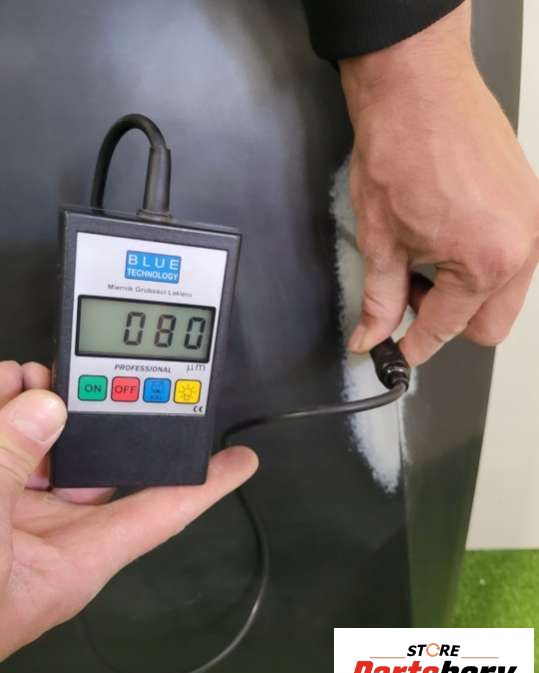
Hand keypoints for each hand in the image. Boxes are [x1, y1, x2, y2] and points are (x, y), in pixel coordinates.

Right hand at [0, 361, 257, 660]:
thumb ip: (9, 468)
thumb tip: (43, 410)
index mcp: (79, 558)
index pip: (164, 511)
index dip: (209, 483)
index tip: (242, 460)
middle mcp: (56, 533)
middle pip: (95, 458)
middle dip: (94, 411)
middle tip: (85, 375)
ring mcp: (18, 515)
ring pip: (45, 445)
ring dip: (39, 404)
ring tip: (28, 374)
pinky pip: (5, 447)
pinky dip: (2, 412)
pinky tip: (1, 386)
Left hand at [340, 1, 538, 365]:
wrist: (417, 85)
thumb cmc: (400, 148)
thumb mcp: (381, 239)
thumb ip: (380, 299)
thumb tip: (371, 335)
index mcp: (487, 261)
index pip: (447, 328)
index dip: (413, 345)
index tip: (395, 352)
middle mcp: (522, 245)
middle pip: (489, 325)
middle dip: (446, 322)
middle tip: (408, 296)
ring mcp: (532, 221)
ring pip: (503, 294)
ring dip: (465, 294)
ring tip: (425, 261)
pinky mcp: (530, 201)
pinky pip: (511, 258)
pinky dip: (479, 264)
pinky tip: (445, 239)